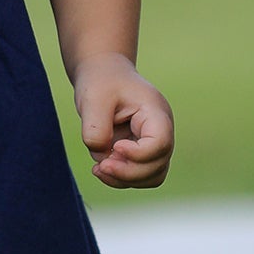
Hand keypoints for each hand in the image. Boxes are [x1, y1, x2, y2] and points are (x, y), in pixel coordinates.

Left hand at [73, 53, 173, 188]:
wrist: (103, 74)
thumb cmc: (101, 81)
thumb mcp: (93, 98)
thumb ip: (95, 128)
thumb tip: (101, 155)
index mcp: (155, 112)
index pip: (160, 143)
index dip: (138, 154)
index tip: (115, 147)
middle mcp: (161, 130)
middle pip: (158, 165)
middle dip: (128, 172)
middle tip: (101, 166)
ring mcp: (153, 143)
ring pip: (152, 176)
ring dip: (125, 179)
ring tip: (99, 168)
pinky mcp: (140, 153)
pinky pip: (139, 176)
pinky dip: (121, 179)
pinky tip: (101, 168)